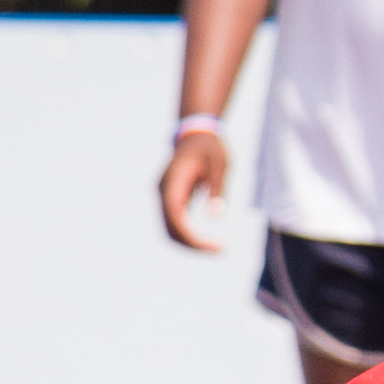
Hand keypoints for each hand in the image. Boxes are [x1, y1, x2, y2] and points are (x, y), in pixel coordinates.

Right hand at [157, 125, 229, 252]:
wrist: (197, 133)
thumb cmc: (210, 147)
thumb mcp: (219, 165)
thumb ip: (217, 189)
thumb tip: (216, 217)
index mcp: (172, 182)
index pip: (175, 218)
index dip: (192, 237)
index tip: (215, 246)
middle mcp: (163, 192)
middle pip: (170, 229)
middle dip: (192, 245)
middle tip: (220, 250)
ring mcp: (164, 196)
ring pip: (170, 230)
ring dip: (190, 243)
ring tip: (216, 248)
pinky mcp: (171, 199)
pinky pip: (175, 223)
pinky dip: (188, 235)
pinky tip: (207, 241)